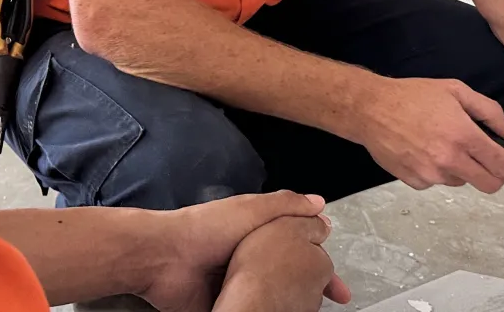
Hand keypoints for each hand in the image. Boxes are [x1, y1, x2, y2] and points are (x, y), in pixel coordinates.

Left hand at [139, 191, 337, 311]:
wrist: (164, 258)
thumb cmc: (203, 229)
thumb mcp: (250, 209)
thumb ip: (285, 205)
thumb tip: (319, 203)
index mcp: (256, 236)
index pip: (297, 252)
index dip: (321, 268)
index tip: (339, 286)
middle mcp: (248, 261)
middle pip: (288, 279)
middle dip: (311, 292)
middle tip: (329, 303)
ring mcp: (236, 286)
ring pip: (273, 298)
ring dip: (290, 306)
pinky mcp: (225, 308)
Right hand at [351, 76, 503, 192]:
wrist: (370, 109)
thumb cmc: (412, 95)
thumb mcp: (455, 90)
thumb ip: (488, 111)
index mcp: (463, 135)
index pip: (502, 164)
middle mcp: (449, 159)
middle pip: (488, 184)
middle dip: (495, 176)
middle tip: (489, 162)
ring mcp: (431, 173)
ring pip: (461, 181)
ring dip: (462, 169)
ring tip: (442, 144)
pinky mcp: (414, 181)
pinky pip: (437, 182)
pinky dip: (438, 171)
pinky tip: (424, 150)